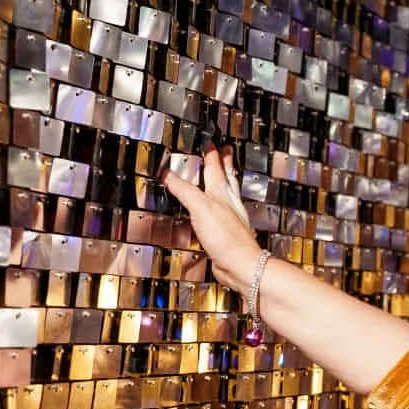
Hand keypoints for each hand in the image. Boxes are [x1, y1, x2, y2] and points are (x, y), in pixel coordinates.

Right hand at [163, 146, 264, 289]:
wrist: (241, 266)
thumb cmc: (227, 238)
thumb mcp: (201, 208)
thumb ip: (184, 190)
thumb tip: (168, 174)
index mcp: (222, 194)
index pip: (215, 168)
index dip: (211, 154)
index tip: (209, 142)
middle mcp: (227, 204)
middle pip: (225, 178)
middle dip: (223, 164)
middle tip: (225, 150)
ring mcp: (227, 219)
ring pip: (223, 195)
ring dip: (221, 183)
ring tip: (221, 175)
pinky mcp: (223, 235)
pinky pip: (216, 216)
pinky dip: (212, 209)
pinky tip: (211, 212)